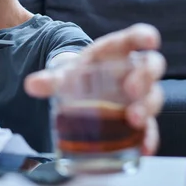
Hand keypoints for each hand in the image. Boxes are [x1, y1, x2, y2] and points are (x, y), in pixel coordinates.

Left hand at [24, 23, 166, 154]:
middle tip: (131, 90)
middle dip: (145, 77)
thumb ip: (50, 79)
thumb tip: (31, 85)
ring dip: (147, 107)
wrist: (80, 95)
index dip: (145, 36)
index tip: (150, 41)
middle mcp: (134, 71)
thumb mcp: (64, 75)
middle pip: (151, 67)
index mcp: (116, 51)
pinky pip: (150, 127)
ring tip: (133, 120)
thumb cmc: (78, 78)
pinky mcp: (140, 118)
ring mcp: (140, 95)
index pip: (136, 38)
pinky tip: (143, 149)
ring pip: (154, 96)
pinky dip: (149, 138)